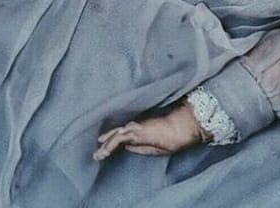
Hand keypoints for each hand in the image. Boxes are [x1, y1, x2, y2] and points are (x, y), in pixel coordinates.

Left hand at [93, 100, 211, 159]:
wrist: (181, 128)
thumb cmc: (174, 135)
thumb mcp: (155, 145)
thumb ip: (141, 146)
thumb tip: (126, 147)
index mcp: (143, 130)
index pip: (125, 134)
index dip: (115, 139)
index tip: (106, 146)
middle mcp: (137, 126)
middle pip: (118, 133)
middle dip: (108, 140)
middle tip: (98, 148)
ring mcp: (135, 127)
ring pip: (116, 136)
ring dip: (106, 144)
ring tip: (98, 154)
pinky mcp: (135, 130)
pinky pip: (118, 139)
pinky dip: (109, 146)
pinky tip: (102, 152)